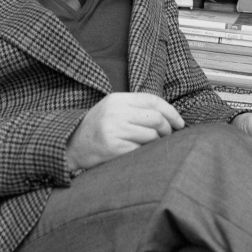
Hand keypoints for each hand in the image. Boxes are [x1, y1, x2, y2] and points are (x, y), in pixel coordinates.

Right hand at [66, 92, 184, 170]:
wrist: (71, 145)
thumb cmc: (98, 127)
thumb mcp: (113, 109)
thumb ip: (135, 107)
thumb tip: (169, 115)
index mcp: (117, 99)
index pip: (152, 100)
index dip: (170, 111)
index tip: (180, 122)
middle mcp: (116, 112)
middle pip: (155, 118)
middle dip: (167, 128)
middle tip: (168, 136)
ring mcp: (114, 130)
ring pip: (151, 135)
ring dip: (158, 142)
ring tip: (154, 145)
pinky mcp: (114, 149)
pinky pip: (141, 149)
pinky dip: (147, 152)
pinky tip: (143, 153)